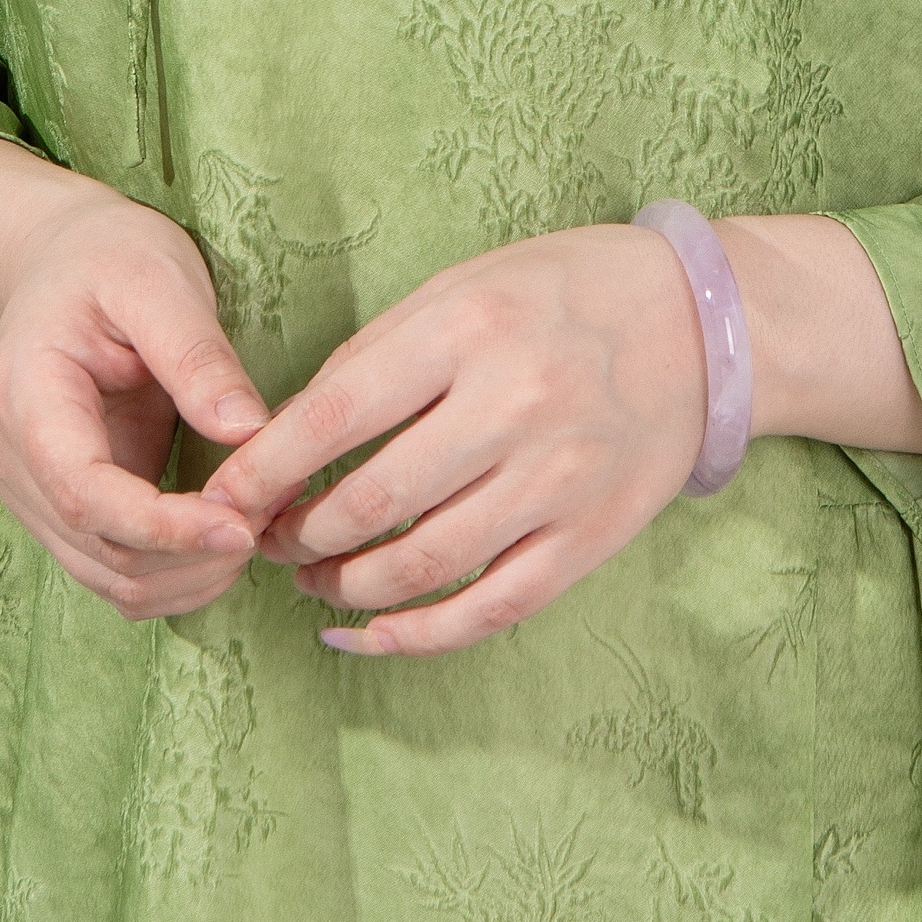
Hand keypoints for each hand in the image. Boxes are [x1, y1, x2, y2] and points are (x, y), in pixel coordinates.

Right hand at [0, 141, 267, 620]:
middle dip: (194, 554)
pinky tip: (229, 534)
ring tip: (262, 522)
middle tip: (277, 511)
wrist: (61, 262)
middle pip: (101, 550)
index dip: (164, 527)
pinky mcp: (70, 508)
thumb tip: (247, 430)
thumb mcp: (157, 281)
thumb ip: (196, 355)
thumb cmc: (108, 259)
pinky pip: (121, 569)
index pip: (84, 494)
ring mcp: (37, 492)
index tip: (242, 527)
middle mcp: (17, 460)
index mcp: (27, 398)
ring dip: (193, 574)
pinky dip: (180, 572)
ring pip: (112, 578)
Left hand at [199, 223, 709, 657]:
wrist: (704, 325)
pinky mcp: (592, 536)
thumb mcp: (462, 286)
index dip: (262, 469)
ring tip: (311, 577)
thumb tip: (284, 438)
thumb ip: (377, 356)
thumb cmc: (561, 295)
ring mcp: (558, 479)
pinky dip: (415, 636)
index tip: (217, 497)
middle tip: (265, 538)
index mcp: (468, 329)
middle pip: (371, 500)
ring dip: (345, 586)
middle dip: (296, 534)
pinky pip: (489, 610)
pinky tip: (367, 633)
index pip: (335, 414)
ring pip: (422, 565)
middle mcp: (514, 405)